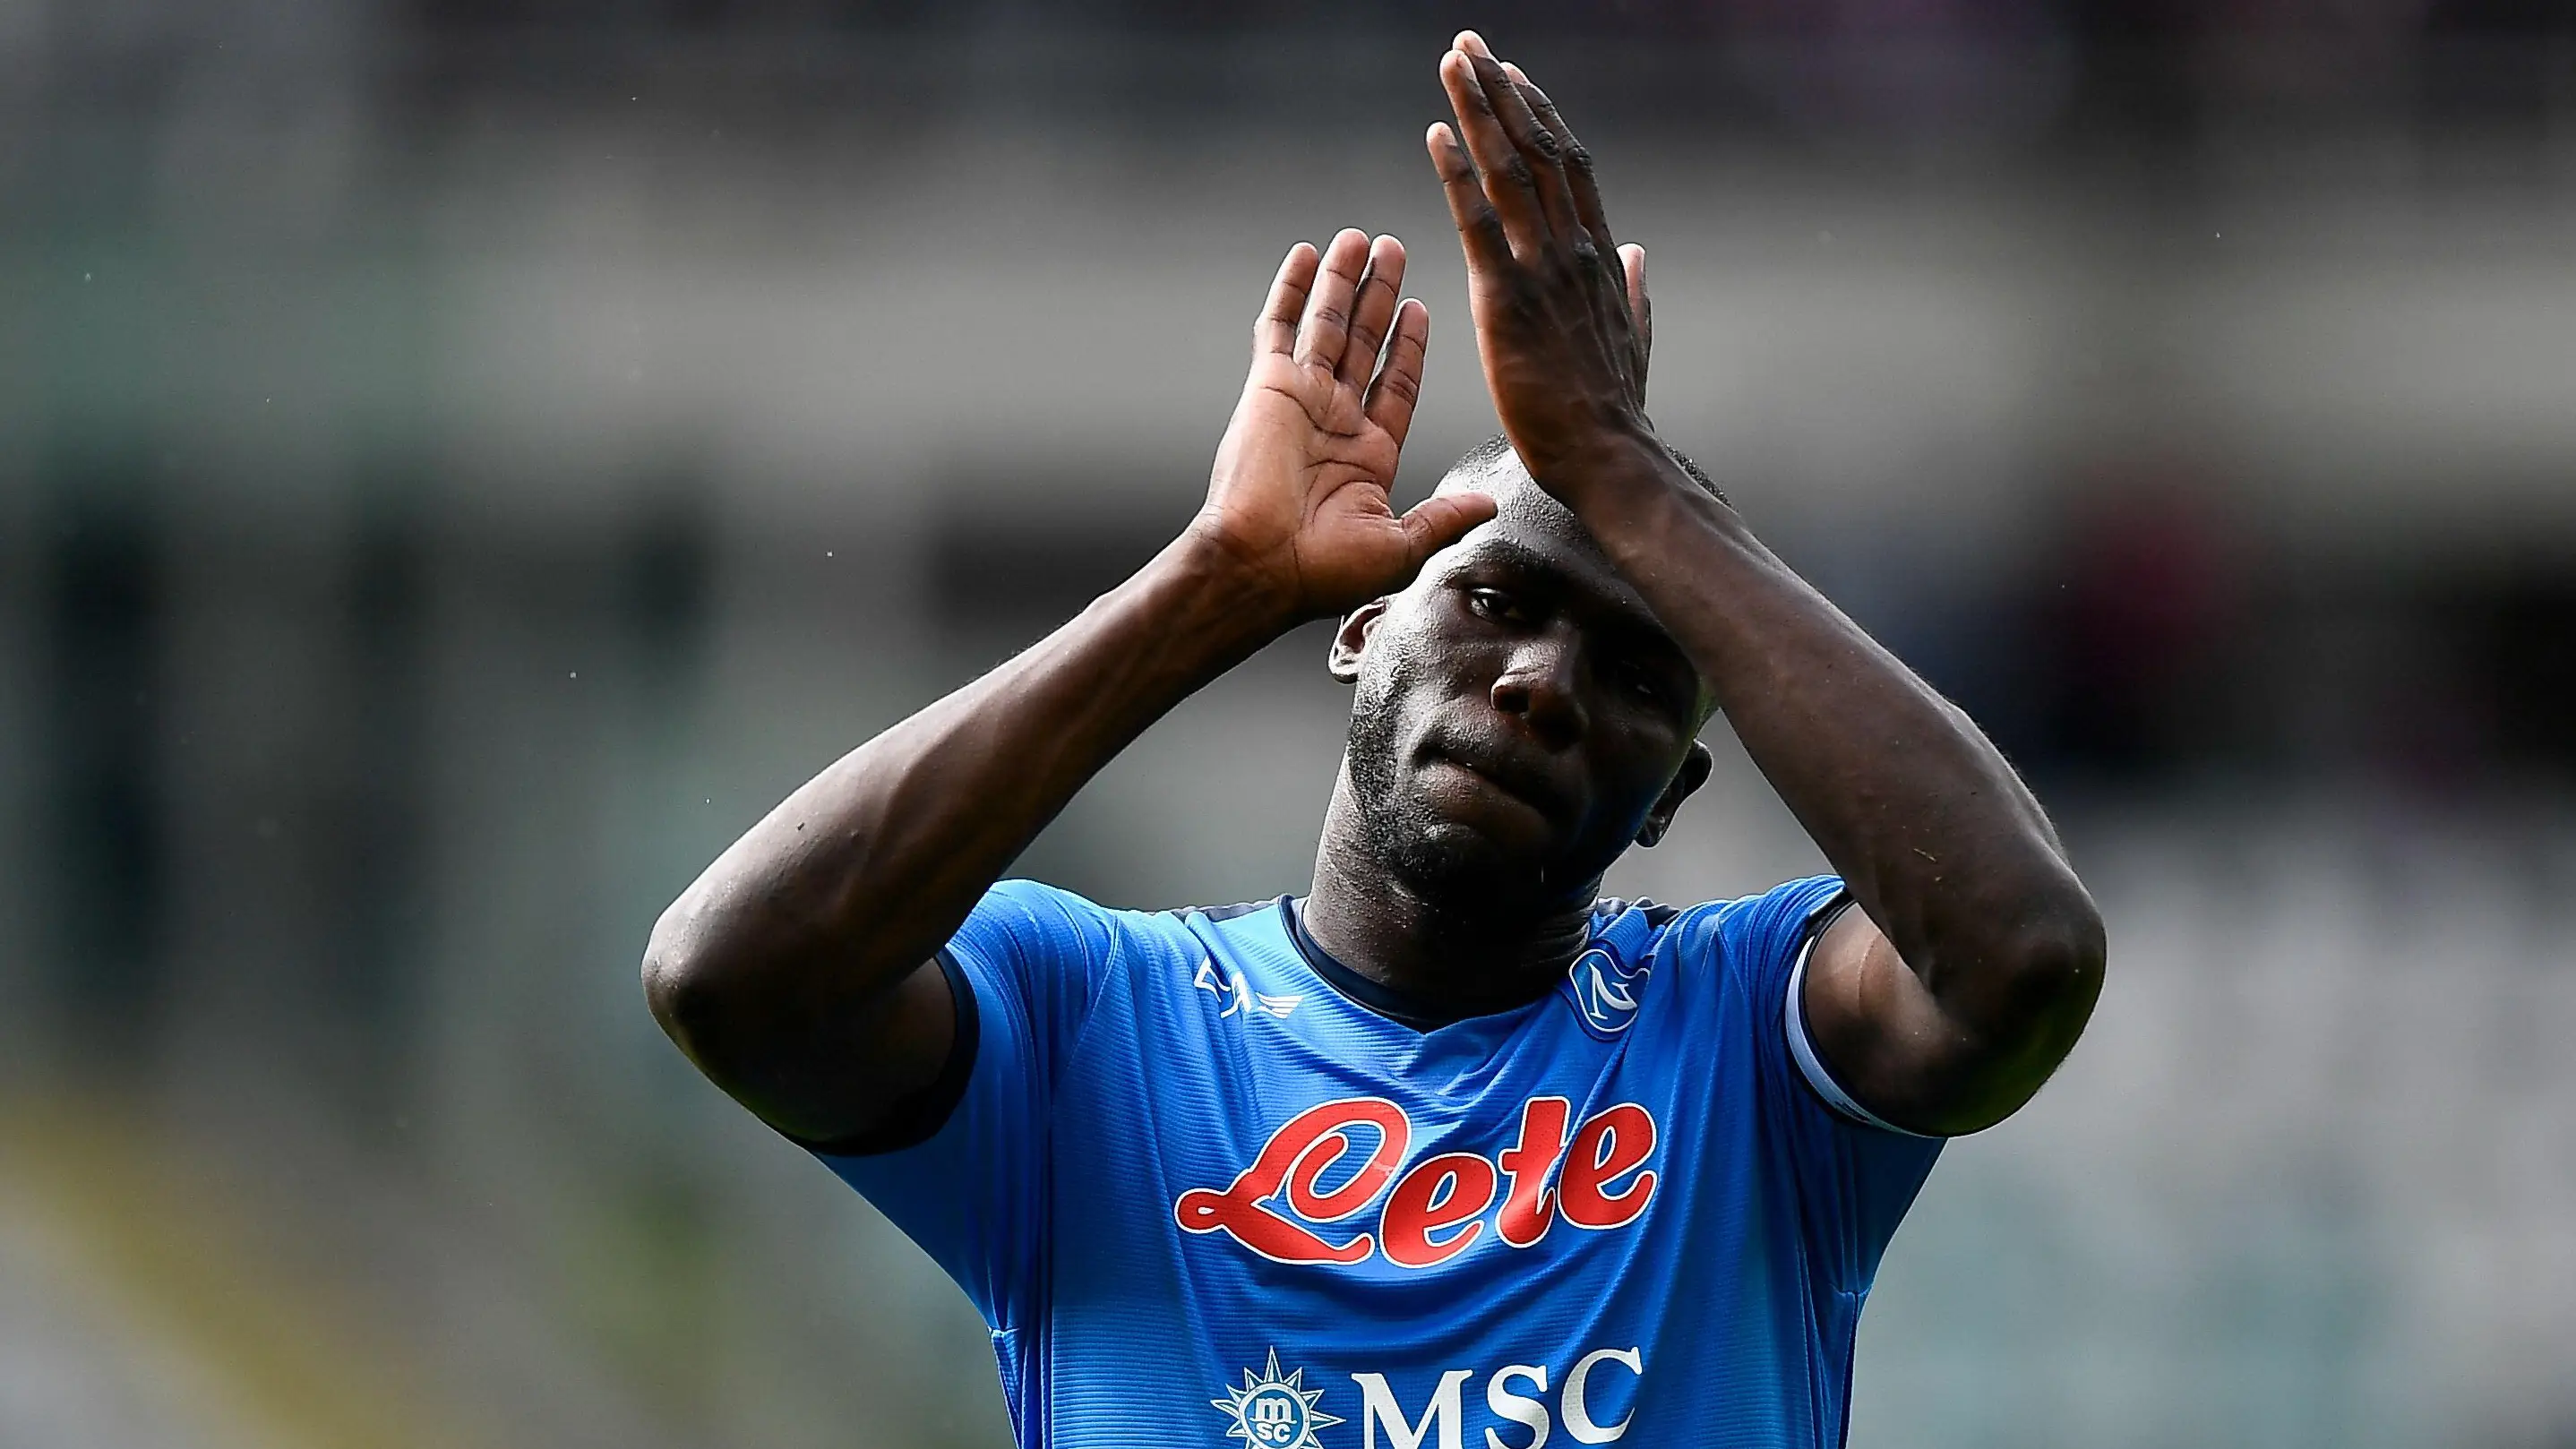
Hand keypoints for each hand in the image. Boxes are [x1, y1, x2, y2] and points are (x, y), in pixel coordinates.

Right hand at [1192, 229, 1497, 620]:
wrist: (1261, 566)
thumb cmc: (1325, 570)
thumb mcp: (1402, 547)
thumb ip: (1443, 518)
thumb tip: (1487, 507)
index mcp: (1369, 455)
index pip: (1396, 383)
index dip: (1408, 345)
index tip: (1420, 306)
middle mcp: (1336, 420)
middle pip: (1364, 341)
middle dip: (1380, 295)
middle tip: (1393, 249)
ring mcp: (1301, 399)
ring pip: (1328, 324)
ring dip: (1344, 280)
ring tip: (1361, 239)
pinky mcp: (1269, 386)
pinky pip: (1279, 327)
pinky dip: (1291, 290)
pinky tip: (1305, 255)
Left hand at [1430, 33, 1655, 488]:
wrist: (1610, 456)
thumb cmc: (1615, 411)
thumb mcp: (1635, 338)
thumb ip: (1636, 291)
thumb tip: (1639, 252)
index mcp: (1601, 259)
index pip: (1571, 169)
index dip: (1542, 118)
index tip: (1518, 78)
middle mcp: (1575, 250)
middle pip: (1538, 150)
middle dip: (1503, 92)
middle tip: (1471, 46)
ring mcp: (1543, 271)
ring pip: (1510, 170)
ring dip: (1479, 110)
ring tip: (1454, 63)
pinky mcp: (1508, 301)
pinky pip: (1479, 223)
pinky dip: (1457, 174)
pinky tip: (1437, 134)